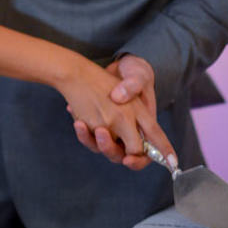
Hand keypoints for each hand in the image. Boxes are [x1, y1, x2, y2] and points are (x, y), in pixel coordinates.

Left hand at [73, 55, 159, 169]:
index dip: (142, 158)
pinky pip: (91, 138)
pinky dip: (83, 132)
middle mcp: (130, 130)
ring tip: (82, 123)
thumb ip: (133, 85)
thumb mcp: (138, 74)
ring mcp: (115, 130)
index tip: (128, 158)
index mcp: (145, 122)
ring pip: (104, 148)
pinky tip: (75, 117)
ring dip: (94, 140)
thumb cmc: (133, 73)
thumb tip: (119, 98)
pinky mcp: (100, 126)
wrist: (113, 68)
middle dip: (111, 149)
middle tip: (101, 133)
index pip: (152, 148)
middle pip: (124, 154)